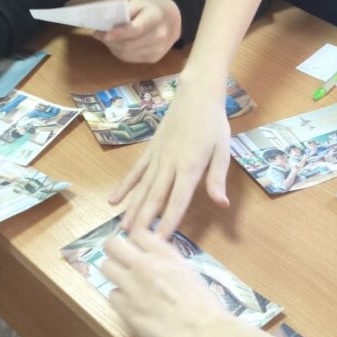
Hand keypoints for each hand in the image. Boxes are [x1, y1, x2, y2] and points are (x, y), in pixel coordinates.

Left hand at [95, 0, 181, 63]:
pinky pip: (130, 59)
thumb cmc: (153, 9)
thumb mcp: (140, 2)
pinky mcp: (154, 59)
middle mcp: (159, 36)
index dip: (117, 33)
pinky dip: (120, 52)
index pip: (135, 29)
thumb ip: (124, 11)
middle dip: (110, 41)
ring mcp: (158, 50)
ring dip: (113, 47)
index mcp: (156, 18)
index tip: (102, 33)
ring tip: (107, 38)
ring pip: (127, 55)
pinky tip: (118, 44)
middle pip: (128, 45)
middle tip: (99, 34)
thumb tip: (105, 21)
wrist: (175, 21)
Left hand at [104, 228, 229, 336]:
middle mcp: (145, 265)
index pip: (137, 233)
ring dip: (114, 274)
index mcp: (164, 254)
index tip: (137, 250)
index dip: (135, 242)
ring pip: (106, 267)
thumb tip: (154, 262)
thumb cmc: (204, 305)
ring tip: (125, 284)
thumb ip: (167, 262)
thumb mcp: (188, 272)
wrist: (203, 333)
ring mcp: (132, 286)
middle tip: (121, 262)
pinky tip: (132, 306)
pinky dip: (120, 299)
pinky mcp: (126, 308)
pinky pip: (112, 295)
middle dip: (115, 252)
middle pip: (112, 245)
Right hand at [109, 78, 230, 235]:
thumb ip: (217, 178)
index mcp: (189, 167)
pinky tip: (114, 201)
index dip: (169, 222)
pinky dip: (124, 186)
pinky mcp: (150, 150)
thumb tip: (221, 203)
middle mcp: (169, 165)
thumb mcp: (223, 150)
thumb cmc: (213, 123)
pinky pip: (135, 171)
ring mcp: (156, 157)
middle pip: (155, 198)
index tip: (160, 241)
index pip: (178, 201)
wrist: (196, 94)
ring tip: (123, 228)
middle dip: (145, 221)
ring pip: (142, 188)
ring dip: (132, 209)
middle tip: (134, 242)